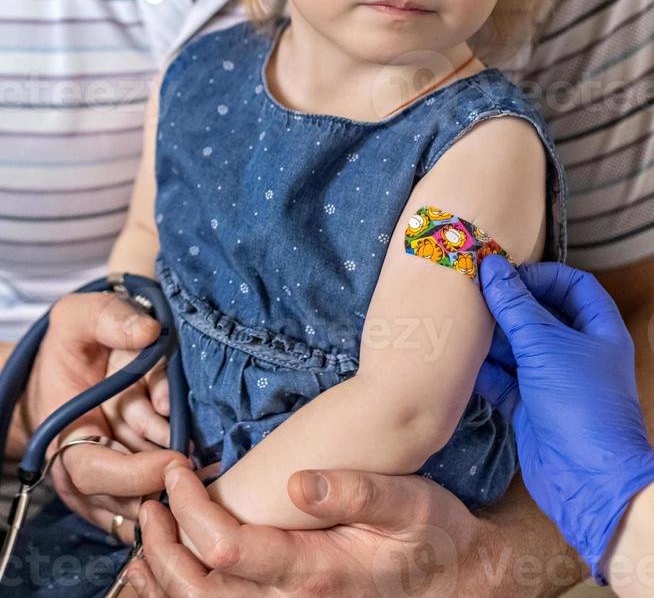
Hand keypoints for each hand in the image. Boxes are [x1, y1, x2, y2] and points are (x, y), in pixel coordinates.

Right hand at [22, 291, 185, 542]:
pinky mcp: (129, 484)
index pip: (95, 472)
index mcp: (63, 437)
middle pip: (130, 491)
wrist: (62, 368)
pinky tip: (208, 477)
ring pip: (149, 492)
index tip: (177, 457)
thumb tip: (150, 332)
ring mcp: (106, 482)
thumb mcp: (80, 317)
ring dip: (179, 479)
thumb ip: (110, 319)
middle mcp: (82, 470)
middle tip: (208, 461)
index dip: (136, 474)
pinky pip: (159, 496)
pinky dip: (182, 490)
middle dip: (169, 475)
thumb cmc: (70, 344)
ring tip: (212, 464)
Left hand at [125, 461, 517, 596]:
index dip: (190, 511)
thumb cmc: (433, 535)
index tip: (177, 470)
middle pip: (202, 591)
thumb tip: (296, 480)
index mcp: (317, 572)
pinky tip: (178, 563)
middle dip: (163, 548)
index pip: (228, 550)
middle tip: (148, 502)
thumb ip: (354, 490)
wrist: (461, 580)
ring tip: (151, 528)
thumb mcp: (408, 500)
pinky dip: (192, 589)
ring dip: (168, 573)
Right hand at [476, 256, 653, 580]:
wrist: (588, 481)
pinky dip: (483, 369)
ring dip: (490, 336)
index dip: (542, 274)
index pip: (573, 285)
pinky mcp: (530, 406)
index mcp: (598, 329)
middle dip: (507, 304)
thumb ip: (515, 306)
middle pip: (539, 314)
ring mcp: (552, 380)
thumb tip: (491, 266)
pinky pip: (502, 378)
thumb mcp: (545, 345)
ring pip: (517, 346)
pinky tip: (458, 359)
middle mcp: (577, 351)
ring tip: (459, 321)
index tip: (507, 274)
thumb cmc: (580, 404)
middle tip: (471, 292)